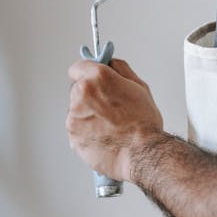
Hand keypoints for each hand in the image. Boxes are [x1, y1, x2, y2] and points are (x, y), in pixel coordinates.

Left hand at [67, 58, 163, 181]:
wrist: (143, 154)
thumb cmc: (144, 124)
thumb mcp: (139, 86)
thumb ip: (120, 69)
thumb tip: (110, 62)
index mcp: (97, 78)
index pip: (78, 67)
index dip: (87, 74)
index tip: (92, 81)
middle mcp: (81, 94)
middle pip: (77, 89)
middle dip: (89, 96)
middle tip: (108, 108)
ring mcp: (74, 117)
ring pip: (76, 111)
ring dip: (88, 115)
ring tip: (109, 125)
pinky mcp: (72, 136)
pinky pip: (77, 129)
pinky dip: (86, 132)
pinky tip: (103, 136)